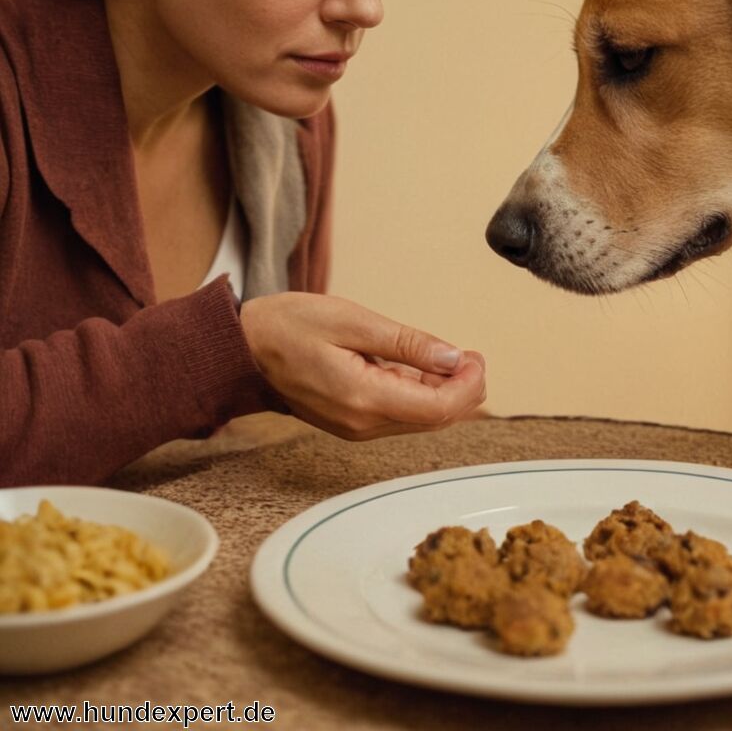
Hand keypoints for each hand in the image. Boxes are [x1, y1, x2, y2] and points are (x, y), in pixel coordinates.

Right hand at [238, 293, 485, 440]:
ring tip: (457, 358)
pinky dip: (421, 395)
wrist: (241, 350)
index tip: (475, 357)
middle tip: (473, 356)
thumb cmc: (288, 327)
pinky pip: (399, 415)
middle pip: (434, 419)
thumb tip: (453, 359)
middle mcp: (362, 423)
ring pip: (419, 419)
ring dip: (445, 393)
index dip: (467, 386)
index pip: (438, 409)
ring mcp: (356, 427)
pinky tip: (427, 370)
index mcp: (363, 398)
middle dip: (463, 390)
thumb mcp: (352, 321)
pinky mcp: (352, 421)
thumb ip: (407, 344)